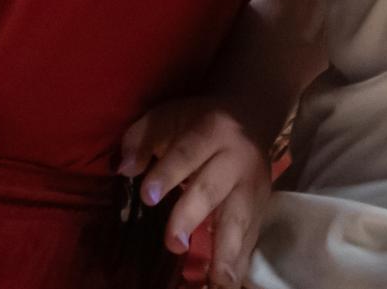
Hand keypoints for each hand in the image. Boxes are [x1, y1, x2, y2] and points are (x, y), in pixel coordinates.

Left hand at [119, 97, 271, 287]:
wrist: (253, 115)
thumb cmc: (199, 121)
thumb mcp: (170, 115)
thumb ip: (143, 137)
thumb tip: (125, 168)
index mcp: (212, 129)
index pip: (188, 151)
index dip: (169, 173)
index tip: (147, 197)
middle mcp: (236, 158)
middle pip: (213, 188)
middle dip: (192, 215)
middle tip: (173, 243)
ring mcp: (252, 186)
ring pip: (239, 218)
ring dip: (227, 250)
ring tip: (216, 279)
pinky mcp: (260, 208)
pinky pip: (251, 238)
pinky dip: (240, 263)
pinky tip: (227, 283)